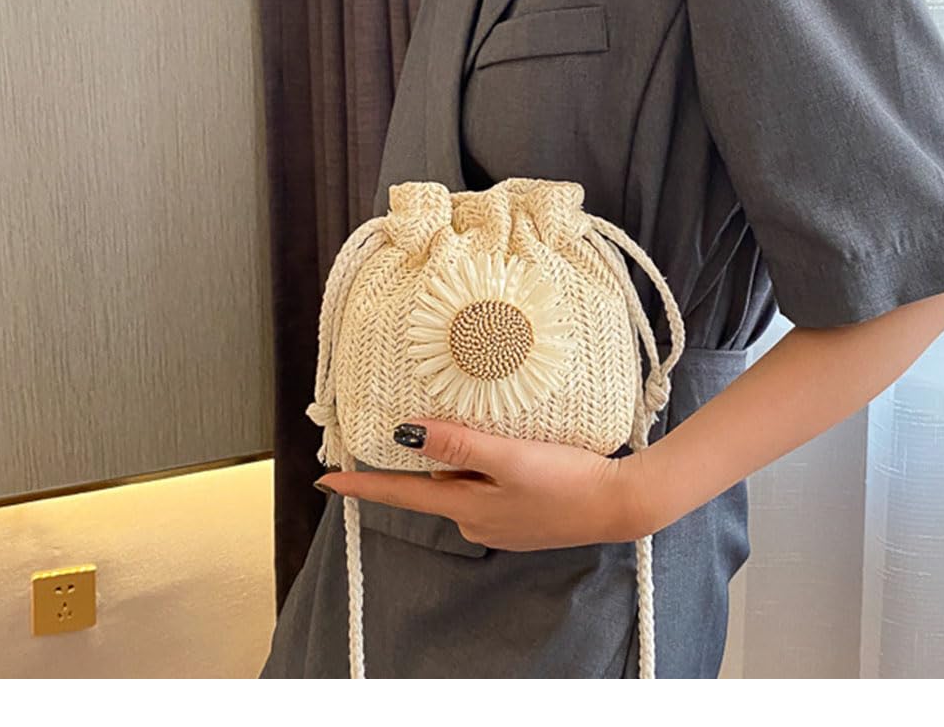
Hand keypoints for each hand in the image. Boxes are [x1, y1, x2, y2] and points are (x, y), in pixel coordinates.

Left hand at [313, 417, 644, 550]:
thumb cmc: (567, 479)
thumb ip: (458, 444)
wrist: (619, 505)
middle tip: (432, 421)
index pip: (400, 494)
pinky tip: (510, 452)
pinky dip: (487, 469)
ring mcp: (498, 524)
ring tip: (486, 431)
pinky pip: (487, 489)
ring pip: (463, 484)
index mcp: (464, 507)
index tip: (324, 479)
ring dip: (464, 460)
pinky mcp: (520, 519)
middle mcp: (473, 522)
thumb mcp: (509, 456)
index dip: (360, 484)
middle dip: (429, 457)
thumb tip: (405, 432)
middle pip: (435, 484)